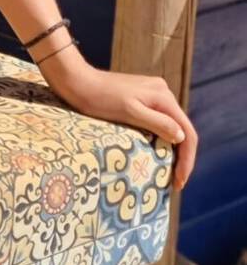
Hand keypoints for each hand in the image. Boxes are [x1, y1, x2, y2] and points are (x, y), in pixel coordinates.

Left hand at [46, 60, 196, 189]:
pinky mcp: (141, 97)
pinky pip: (159, 120)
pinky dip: (161, 139)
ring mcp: (152, 93)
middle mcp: (162, 92)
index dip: (187, 160)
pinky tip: (157, 153)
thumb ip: (157, 123)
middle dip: (182, 158)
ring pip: (171, 126)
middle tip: (174, 184)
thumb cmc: (99, 99)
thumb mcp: (129, 112)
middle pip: (181, 129)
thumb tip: (181, 137)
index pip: (187, 133)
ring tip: (168, 173)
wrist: (76, 80)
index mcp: (163, 96)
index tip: (179, 183)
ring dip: (173, 150)